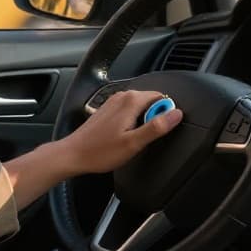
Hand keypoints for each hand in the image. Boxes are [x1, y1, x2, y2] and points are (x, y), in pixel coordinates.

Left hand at [56, 90, 183, 175]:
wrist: (74, 154)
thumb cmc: (100, 151)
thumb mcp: (133, 143)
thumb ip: (156, 127)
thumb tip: (176, 114)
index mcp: (131, 100)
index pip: (162, 97)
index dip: (165, 113)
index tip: (158, 130)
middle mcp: (123, 96)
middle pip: (151, 101)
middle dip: (154, 117)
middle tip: (143, 138)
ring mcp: (114, 101)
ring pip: (141, 106)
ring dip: (143, 120)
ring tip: (133, 138)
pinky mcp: (109, 109)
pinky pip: (130, 110)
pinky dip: (133, 121)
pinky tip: (124, 136)